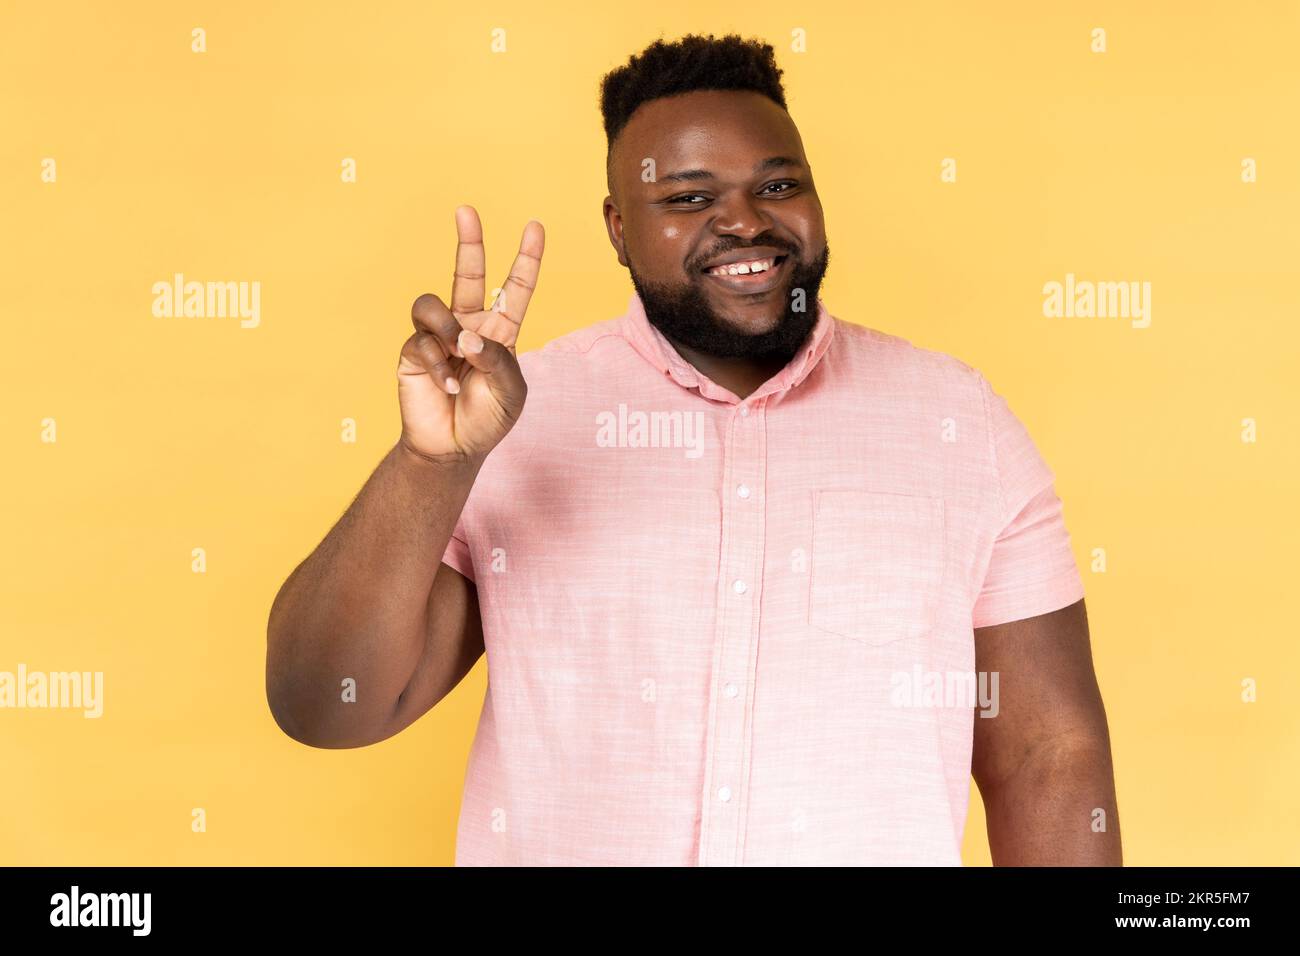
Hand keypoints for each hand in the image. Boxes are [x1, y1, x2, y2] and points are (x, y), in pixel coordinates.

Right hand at [397, 205, 543, 464]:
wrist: (453, 448)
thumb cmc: (488, 419)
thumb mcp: (511, 391)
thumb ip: (497, 359)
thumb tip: (466, 336)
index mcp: (501, 332)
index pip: (516, 288)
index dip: (526, 259)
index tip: (535, 227)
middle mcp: (468, 326)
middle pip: (467, 273)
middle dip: (469, 241)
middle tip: (466, 210)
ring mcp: (438, 336)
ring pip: (433, 303)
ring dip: (446, 327)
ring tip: (456, 353)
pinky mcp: (413, 350)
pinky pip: (421, 340)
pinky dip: (437, 364)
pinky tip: (446, 385)